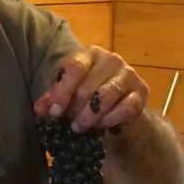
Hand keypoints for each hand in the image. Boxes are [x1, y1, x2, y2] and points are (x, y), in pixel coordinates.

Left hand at [34, 47, 148, 131]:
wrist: (119, 110)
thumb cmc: (88, 99)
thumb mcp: (67, 98)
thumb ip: (52, 101)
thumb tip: (41, 109)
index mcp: (89, 55)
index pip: (74, 68)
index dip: (62, 92)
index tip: (54, 112)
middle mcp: (111, 60)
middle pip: (87, 86)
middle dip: (74, 109)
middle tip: (68, 124)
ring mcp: (128, 74)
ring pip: (106, 96)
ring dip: (90, 116)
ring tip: (80, 127)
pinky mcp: (142, 92)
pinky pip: (126, 108)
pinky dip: (110, 120)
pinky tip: (101, 127)